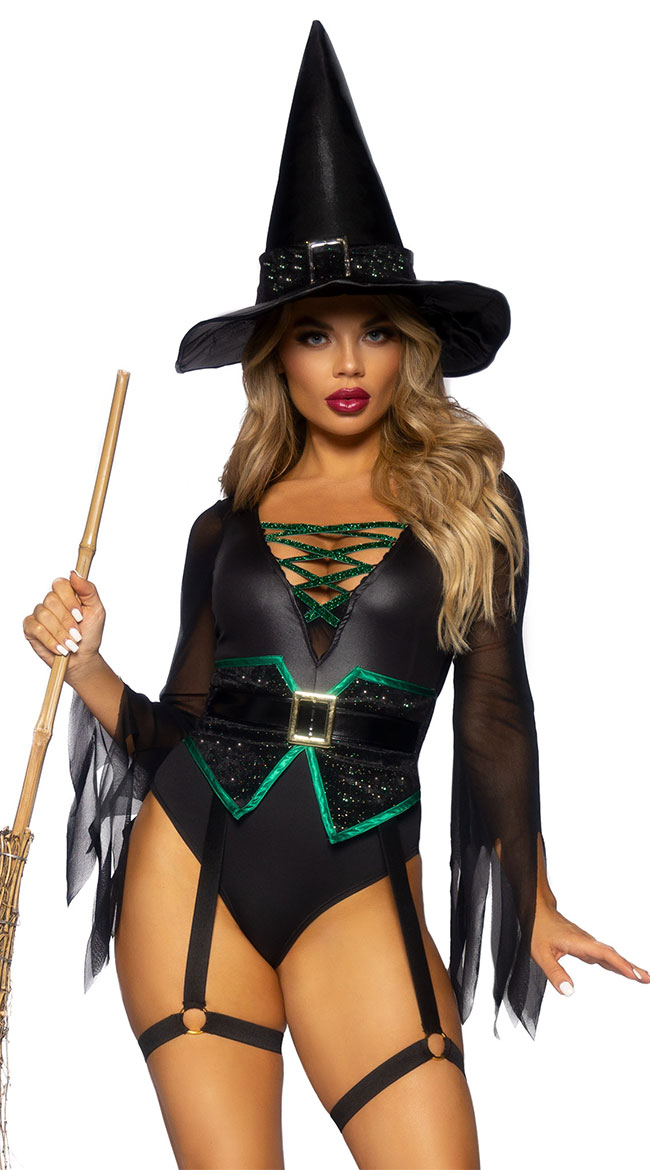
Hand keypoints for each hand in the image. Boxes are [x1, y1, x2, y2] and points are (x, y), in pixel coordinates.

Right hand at [23, 569, 105, 681]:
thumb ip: (88, 590)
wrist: (83, 657)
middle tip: (77, 634)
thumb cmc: (90, 633)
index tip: (80, 615)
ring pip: (44, 615)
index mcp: (67, 593)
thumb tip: (75, 573)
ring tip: (70, 643)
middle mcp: (51, 601)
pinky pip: (36, 628)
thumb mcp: (97, 610)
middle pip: (51, 600)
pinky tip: (59, 648)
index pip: (60, 584)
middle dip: (66, 621)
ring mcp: (39, 614)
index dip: (69, 600)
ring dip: (60, 633)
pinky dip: (50, 640)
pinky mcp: (30, 628)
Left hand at [531, 902, 649, 994]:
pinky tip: (621, 971)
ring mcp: (586, 943)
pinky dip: (615, 963)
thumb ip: (554, 973)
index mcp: (578, 942)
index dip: (619, 965)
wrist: (537, 910)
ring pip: (609, 955)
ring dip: (625, 966)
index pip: (603, 954)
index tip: (634, 975)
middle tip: (647, 979)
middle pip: (612, 955)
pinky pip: (603, 955)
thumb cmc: (537, 928)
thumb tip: (570, 992)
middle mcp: (586, 942)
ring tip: (642, 978)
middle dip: (630, 967)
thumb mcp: (540, 953)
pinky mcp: (584, 945)